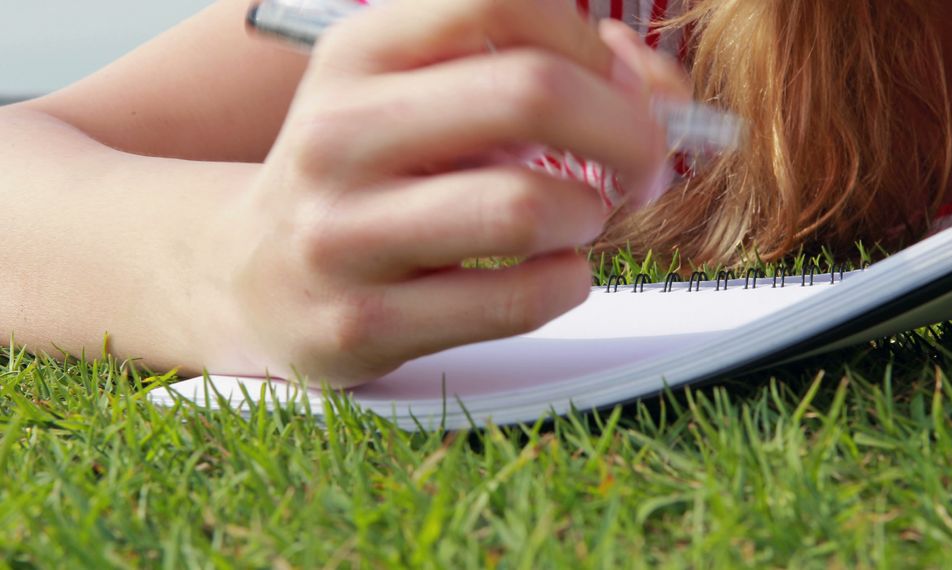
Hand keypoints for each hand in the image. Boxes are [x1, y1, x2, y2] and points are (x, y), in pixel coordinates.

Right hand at [199, 0, 682, 385]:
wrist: (250, 274)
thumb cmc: (365, 178)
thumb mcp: (416, 98)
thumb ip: (536, 72)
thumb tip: (661, 91)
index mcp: (359, 55)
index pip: (501, 1)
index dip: (590, 43)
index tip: (614, 88)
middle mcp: (341, 133)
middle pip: (532, 92)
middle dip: (628, 131)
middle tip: (641, 165)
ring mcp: (344, 233)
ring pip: (527, 204)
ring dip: (588, 216)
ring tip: (574, 221)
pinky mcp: (364, 322)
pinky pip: (516, 297)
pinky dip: (568, 282)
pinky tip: (552, 273)